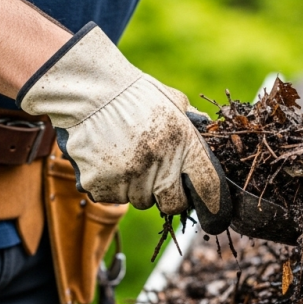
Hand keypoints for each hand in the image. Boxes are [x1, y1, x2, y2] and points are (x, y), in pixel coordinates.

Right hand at [18, 22, 231, 233]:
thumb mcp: (174, 102)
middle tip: (156, 175)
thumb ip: (193, 123)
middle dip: (168, 196)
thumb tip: (211, 135)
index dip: (212, 202)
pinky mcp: (102, 185)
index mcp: (184, 144)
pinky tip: (107, 159)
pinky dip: (111, 184)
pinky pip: (113, 197)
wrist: (90, 91)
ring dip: (136, 187)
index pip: (208, 187)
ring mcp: (129, 177)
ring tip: (125, 156)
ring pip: (140, 201)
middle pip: (173, 204)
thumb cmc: (135, 94)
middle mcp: (159, 165)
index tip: (212, 211)